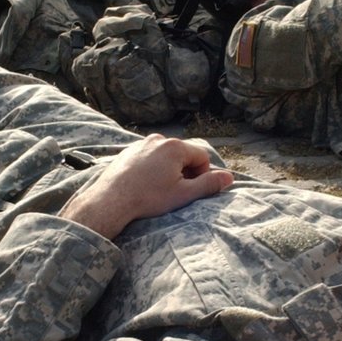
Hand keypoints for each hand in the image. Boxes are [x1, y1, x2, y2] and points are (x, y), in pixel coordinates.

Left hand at [60, 134, 233, 239]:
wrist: (111, 201)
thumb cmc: (148, 198)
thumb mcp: (184, 194)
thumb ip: (209, 184)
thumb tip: (230, 178)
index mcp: (175, 146)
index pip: (202, 156)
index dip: (201, 175)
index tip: (190, 190)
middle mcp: (158, 139)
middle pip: (183, 154)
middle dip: (184, 172)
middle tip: (174, 192)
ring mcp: (141, 143)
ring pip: (166, 156)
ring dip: (168, 170)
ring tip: (157, 189)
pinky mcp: (128, 151)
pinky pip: (149, 157)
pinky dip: (152, 169)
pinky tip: (144, 185)